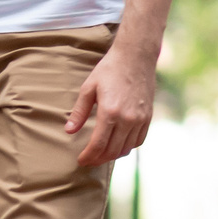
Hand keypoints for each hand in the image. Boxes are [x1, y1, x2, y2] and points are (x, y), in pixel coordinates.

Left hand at [68, 40, 157, 168]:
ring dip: (112, 155)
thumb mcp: (88, 88)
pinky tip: (118, 146)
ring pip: (126, 149)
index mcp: (110, 112)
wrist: (135, 57)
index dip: (89, 156)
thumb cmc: (109, 70)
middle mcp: (127, 119)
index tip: (81, 161)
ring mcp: (140, 119)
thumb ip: (79, 112)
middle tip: (89, 160)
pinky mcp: (148, 117)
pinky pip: (138, 141)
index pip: (98, 144)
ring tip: (101, 155)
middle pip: (112, 151)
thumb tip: (69, 131)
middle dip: (98, 159)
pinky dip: (127, 147)